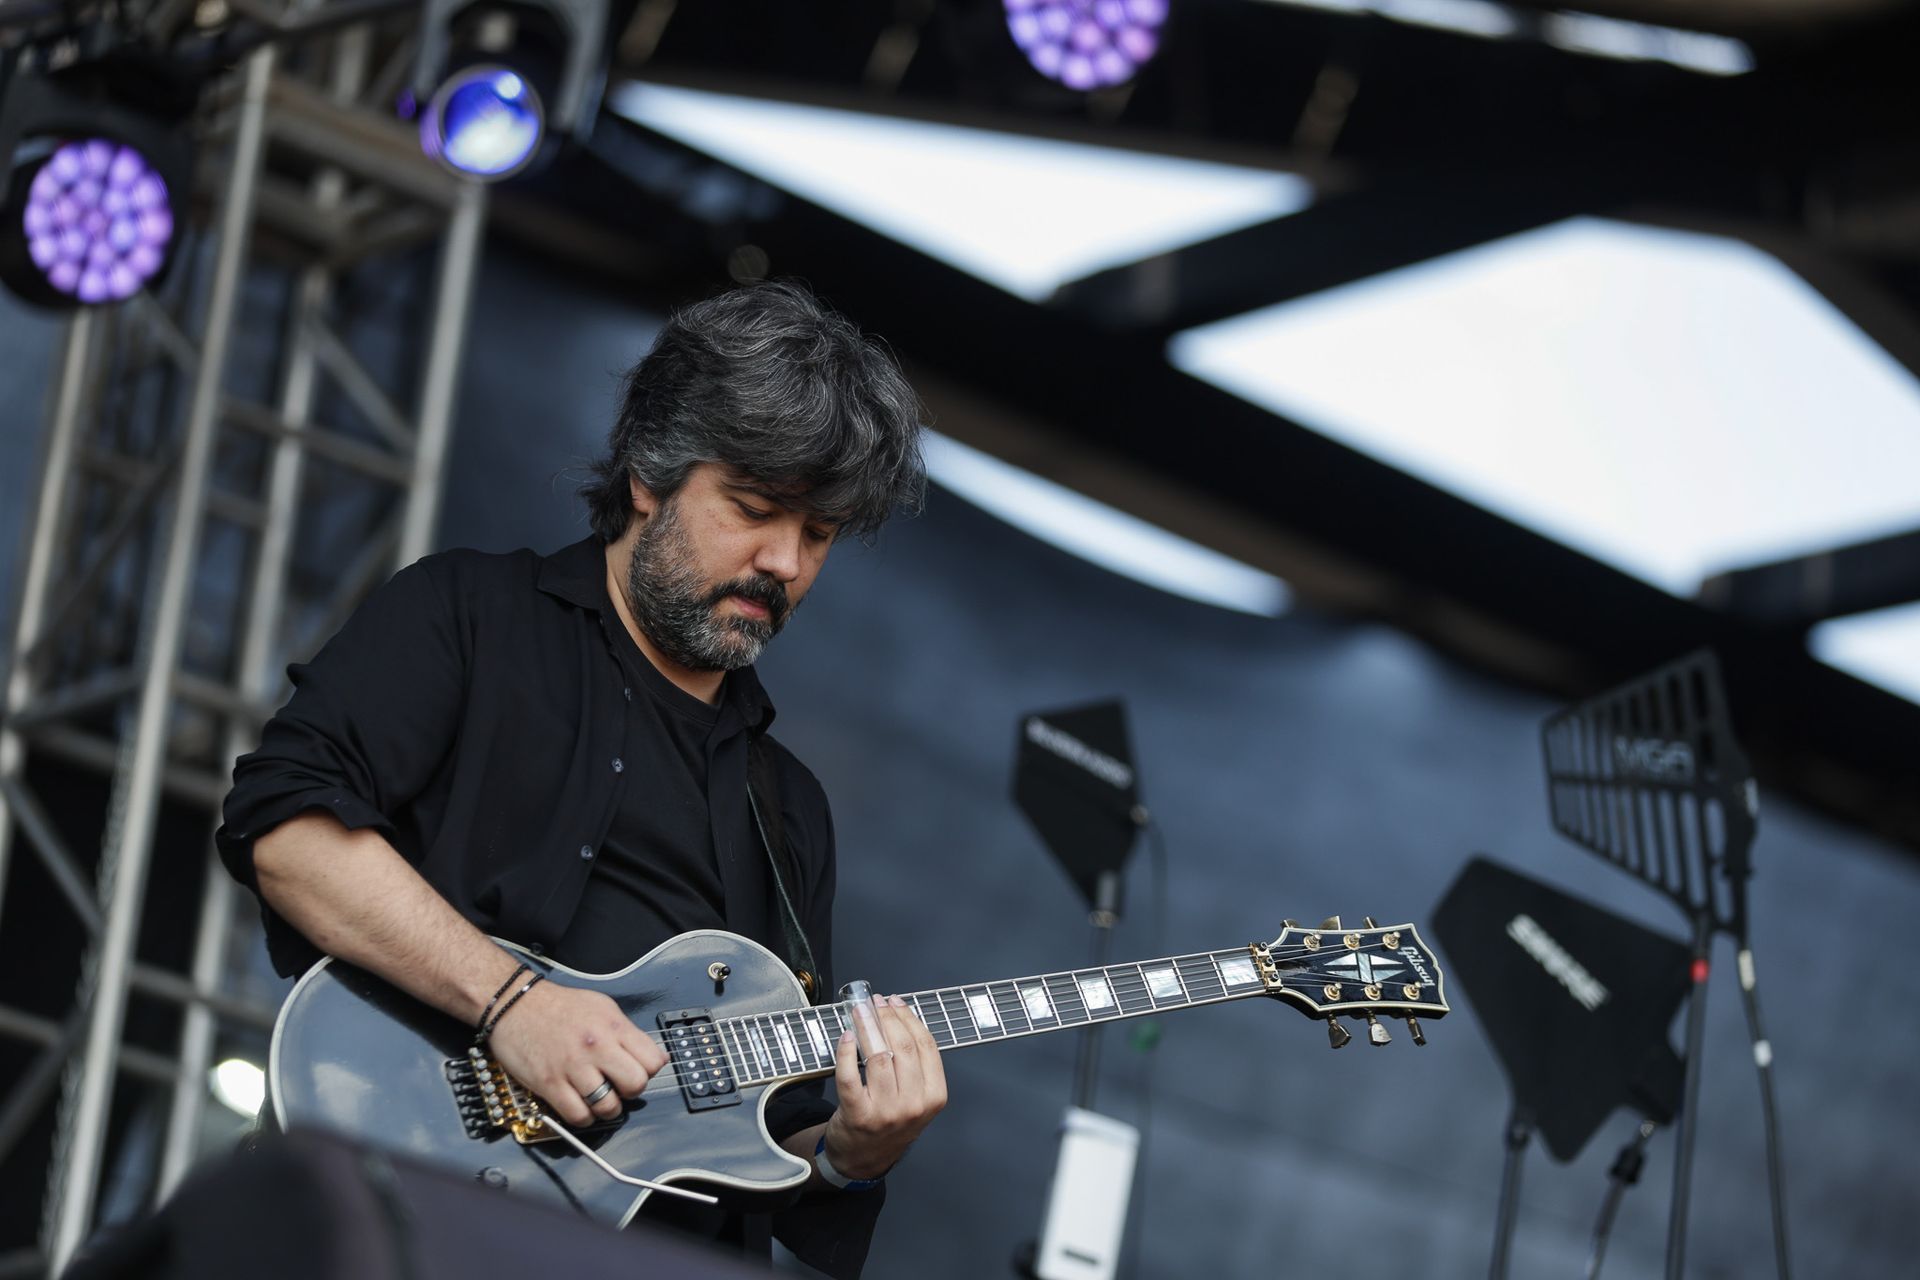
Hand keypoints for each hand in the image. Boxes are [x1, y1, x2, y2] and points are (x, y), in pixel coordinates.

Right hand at [486, 980, 668, 1127]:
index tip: (639, 1070)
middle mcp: (596, 1046)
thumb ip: (626, 1031)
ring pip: (608, 1106)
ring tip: (601, 1100)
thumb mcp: (601, 1006)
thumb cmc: (557, 1005)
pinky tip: (581, 1107)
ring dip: (607, 1109)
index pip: (653, 1061)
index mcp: (613, 1026)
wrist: (514, 1003)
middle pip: (636, 1085)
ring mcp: (572, 1067)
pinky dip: (584, 1117)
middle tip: (620, 1087)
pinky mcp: (549, 1084)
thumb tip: (651, 1056)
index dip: (649, 1071)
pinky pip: (578, 1115)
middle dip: (631, 1091)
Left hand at [823, 995, 946, 1179]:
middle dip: (888, 1017)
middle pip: (904, 1048)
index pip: (926, 1046)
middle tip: (875, 1003)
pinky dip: (846, 1052)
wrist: (865, 1158)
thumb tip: (898, 1018)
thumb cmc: (890, 1123)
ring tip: (860, 1013)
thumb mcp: (917, 1099)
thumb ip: (915, 1066)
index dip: (909, 1018)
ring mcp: (885, 1112)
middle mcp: (913, 1106)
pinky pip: (850, 1076)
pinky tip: (846, 1038)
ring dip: (867, 1028)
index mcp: (934, 1097)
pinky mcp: (858, 1115)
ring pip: (878, 1057)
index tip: (896, 1002)